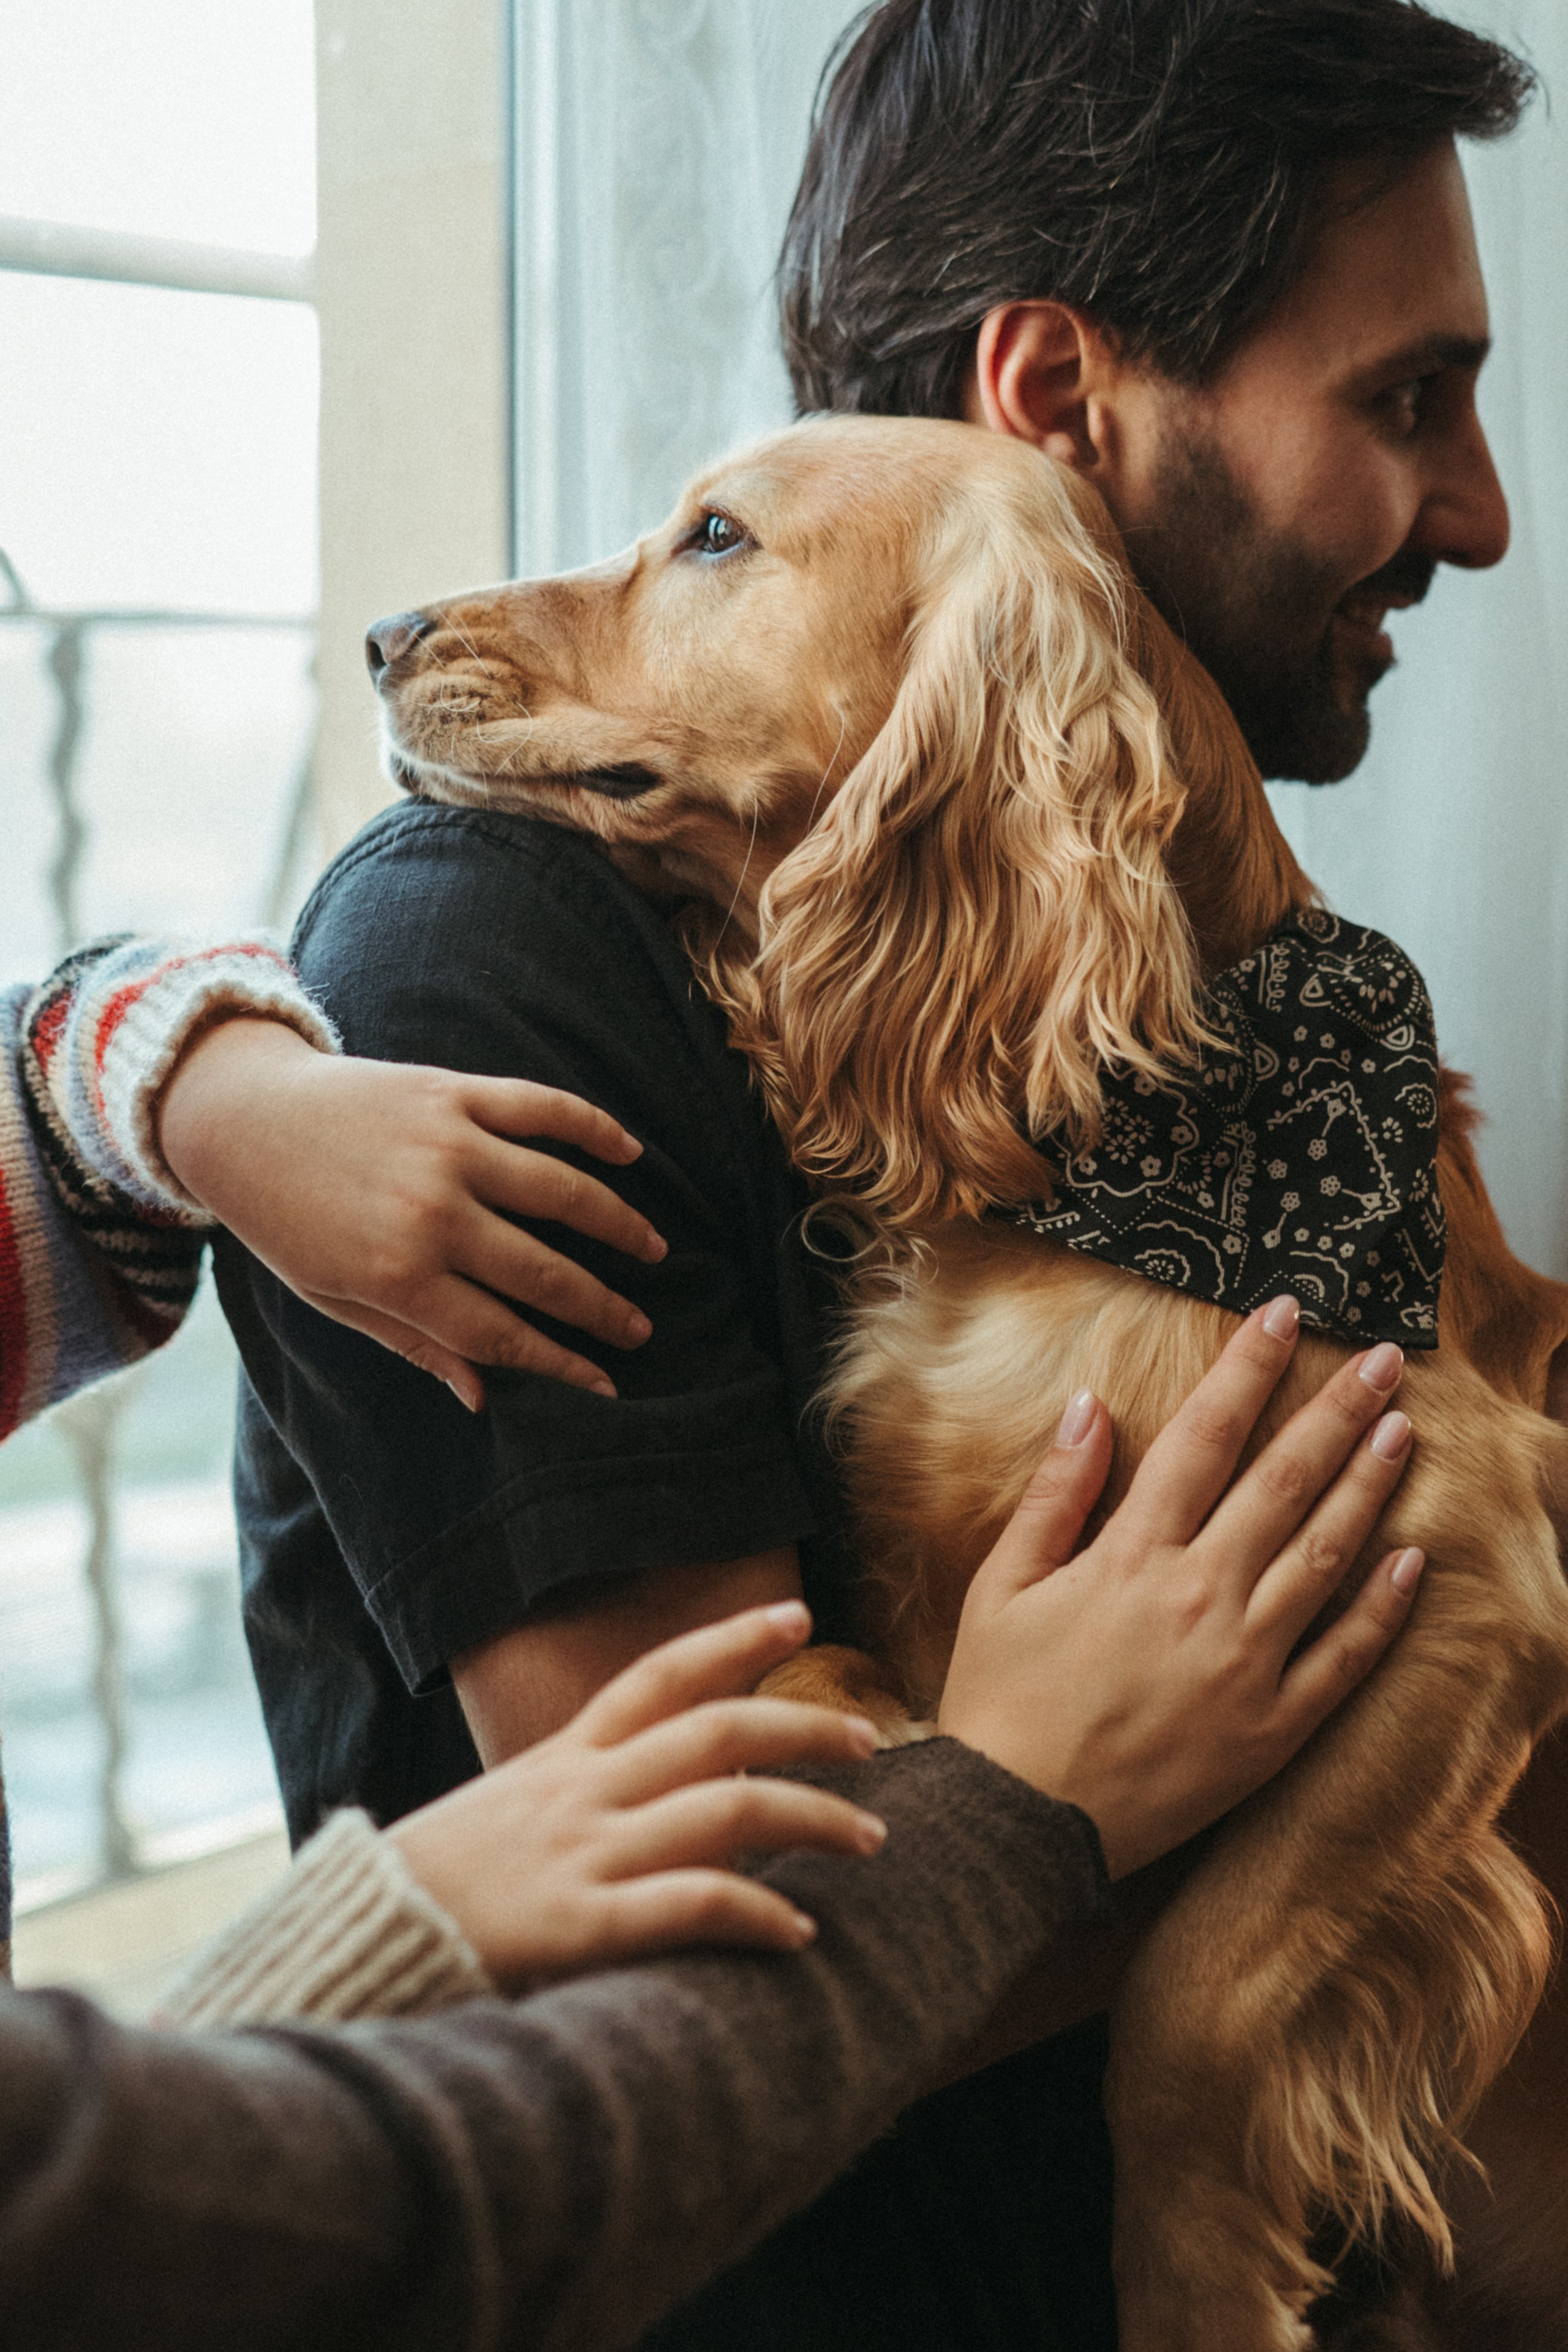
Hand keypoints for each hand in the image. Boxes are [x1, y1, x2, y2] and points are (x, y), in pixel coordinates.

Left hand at [157, 1018, 667, 1408]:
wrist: (240, 1119)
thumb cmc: (287, 1221)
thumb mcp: (334, 1299)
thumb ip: (413, 1343)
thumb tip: (482, 1396)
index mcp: (398, 1274)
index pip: (503, 1332)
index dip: (561, 1362)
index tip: (604, 1382)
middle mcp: (431, 1212)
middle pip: (543, 1270)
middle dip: (601, 1308)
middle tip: (641, 1329)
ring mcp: (448, 1146)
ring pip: (562, 1190)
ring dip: (618, 1225)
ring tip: (654, 1250)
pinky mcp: (452, 1092)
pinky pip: (541, 1109)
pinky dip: (593, 1128)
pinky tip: (630, 1152)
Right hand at [390, 1602, 886, 1988]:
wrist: (358, 1943)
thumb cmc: (433, 1887)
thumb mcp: (505, 1816)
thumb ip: (576, 1799)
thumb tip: (650, 1796)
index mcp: (562, 1760)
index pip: (658, 1675)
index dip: (730, 1638)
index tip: (798, 1612)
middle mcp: (583, 1792)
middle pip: (717, 1732)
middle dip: (805, 1729)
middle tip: (871, 1741)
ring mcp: (584, 1854)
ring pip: (727, 1809)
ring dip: (813, 1818)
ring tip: (870, 1838)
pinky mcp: (580, 1926)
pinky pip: (690, 1903)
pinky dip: (755, 1912)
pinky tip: (797, 1931)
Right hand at [937, 1297, 1422, 1877]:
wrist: (1018, 1826)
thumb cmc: (1000, 1701)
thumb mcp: (1002, 1585)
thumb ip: (1056, 1493)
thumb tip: (1091, 1405)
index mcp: (1132, 1556)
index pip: (1204, 1436)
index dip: (1248, 1367)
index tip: (1284, 1313)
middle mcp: (1199, 1597)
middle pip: (1284, 1482)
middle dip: (1338, 1410)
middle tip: (1384, 1359)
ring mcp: (1245, 1664)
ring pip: (1325, 1556)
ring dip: (1369, 1486)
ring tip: (1403, 1431)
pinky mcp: (1270, 1729)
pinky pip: (1342, 1658)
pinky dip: (1382, 1608)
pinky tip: (1413, 1560)